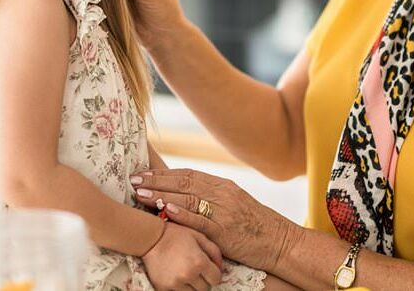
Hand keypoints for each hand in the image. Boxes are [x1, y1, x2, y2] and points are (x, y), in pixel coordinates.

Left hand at [131, 168, 298, 271]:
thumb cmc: (255, 227)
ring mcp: (224, 211)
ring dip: (161, 195)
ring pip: (188, 198)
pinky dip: (181, 214)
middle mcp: (223, 193)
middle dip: (155, 180)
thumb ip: (211, 199)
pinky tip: (164, 210)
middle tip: (133, 179)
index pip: (187, 175)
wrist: (280, 242)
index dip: (163, 173)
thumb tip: (184, 197)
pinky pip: (200, 220)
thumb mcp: (234, 205)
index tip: (143, 172)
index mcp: (223, 186)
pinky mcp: (225, 231)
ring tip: (140, 194)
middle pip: (183, 182)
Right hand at [141, 221, 223, 290]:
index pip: (216, 279)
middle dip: (203, 280)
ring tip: (185, 272)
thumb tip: (221, 268)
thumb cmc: (176, 234)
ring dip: (191, 286)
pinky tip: (176, 276)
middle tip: (196, 270)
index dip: (214, 273)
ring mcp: (175, 283)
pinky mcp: (163, 288)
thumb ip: (214, 252)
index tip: (208, 269)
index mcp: (200, 262)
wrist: (150, 238)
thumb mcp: (199, 236)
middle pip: (205, 288)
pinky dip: (179, 288)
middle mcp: (188, 275)